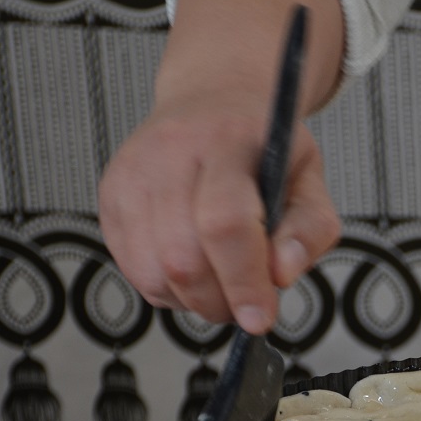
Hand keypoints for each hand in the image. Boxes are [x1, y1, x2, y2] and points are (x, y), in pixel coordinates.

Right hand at [98, 91, 339, 333]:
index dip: (243, 280)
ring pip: (153, 272)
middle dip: (220, 301)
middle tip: (247, 304)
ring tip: (223, 283)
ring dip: (193, 300)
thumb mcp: (308, 177)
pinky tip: (195, 269)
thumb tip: (281, 275)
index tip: (260, 319)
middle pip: (183, 257)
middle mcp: (169, 153)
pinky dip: (168, 289)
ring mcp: (131, 175)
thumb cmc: (265, 147)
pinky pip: (134, 270)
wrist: (212, 101)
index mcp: (226, 142)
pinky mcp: (110, 196)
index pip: (226, 222)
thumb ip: (310, 228)